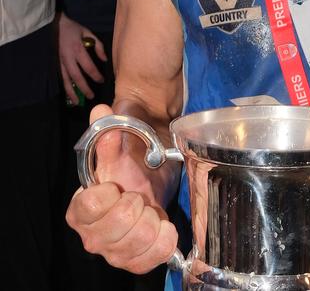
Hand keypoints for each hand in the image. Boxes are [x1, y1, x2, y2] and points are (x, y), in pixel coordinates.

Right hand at [57, 12, 107, 104]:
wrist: (53, 25)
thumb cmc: (73, 28)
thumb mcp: (87, 32)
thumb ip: (98, 45)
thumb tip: (104, 59)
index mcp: (77, 50)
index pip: (88, 67)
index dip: (95, 75)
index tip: (102, 80)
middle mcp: (68, 59)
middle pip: (76, 77)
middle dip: (84, 88)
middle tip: (91, 96)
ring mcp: (60, 62)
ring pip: (66, 81)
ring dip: (71, 92)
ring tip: (77, 102)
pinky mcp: (55, 64)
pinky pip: (60, 78)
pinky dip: (64, 87)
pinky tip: (68, 94)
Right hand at [66, 104, 177, 272]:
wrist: (153, 164)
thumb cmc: (131, 152)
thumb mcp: (120, 139)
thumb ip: (108, 130)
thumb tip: (101, 111)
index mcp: (80, 206)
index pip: (88, 208)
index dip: (108, 194)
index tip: (118, 183)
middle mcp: (92, 234)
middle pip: (115, 229)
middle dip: (135, 206)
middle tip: (139, 194)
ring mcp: (114, 250)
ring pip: (134, 247)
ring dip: (150, 223)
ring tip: (151, 208)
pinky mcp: (137, 259)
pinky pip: (150, 262)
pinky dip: (163, 243)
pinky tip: (164, 226)